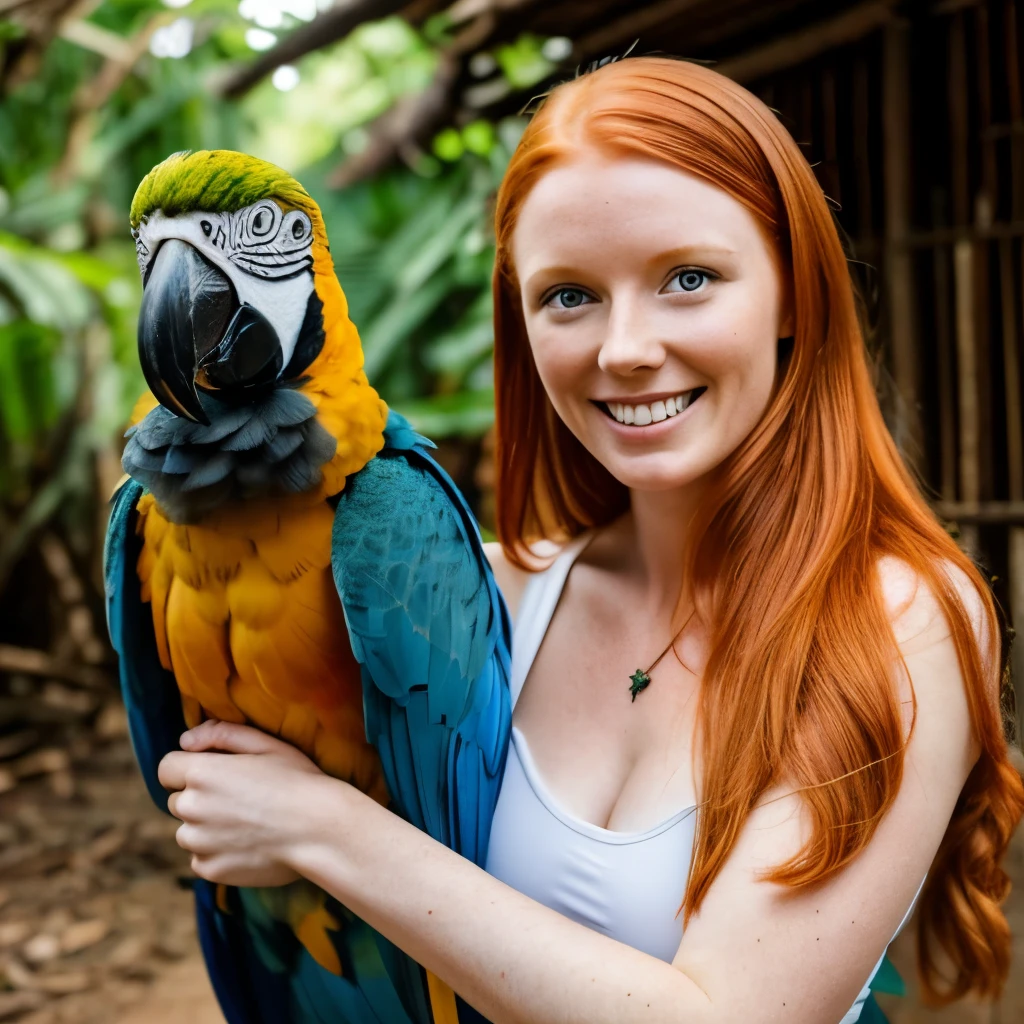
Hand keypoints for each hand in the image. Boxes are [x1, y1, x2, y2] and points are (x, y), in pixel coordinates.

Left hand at [158, 720, 333, 887]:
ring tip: (247, 823)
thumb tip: (185, 740)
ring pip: (188, 831)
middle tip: (242, 798)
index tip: (215, 773)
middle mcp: (191, 808)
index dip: (189, 767)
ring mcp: (198, 842)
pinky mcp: (209, 869)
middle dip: (201, 797)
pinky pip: (201, 857)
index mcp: (202, 772)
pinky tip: (249, 843)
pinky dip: (217, 852)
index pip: (167, 768)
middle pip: (178, 800)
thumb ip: (221, 734)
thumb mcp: (266, 744)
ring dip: (206, 827)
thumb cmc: (297, 781)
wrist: (320, 830)